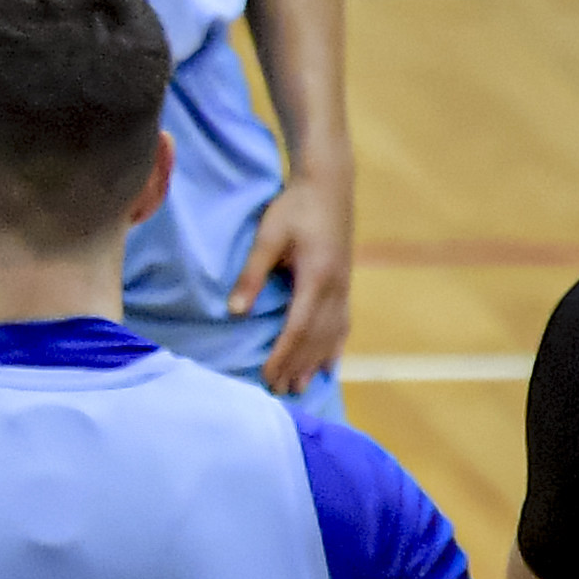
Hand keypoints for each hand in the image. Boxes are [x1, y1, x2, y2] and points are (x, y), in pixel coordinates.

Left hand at [235, 169, 354, 392]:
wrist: (329, 185)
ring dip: (314, 363)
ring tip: (300, 388)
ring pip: (332, 335)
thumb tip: (234, 312)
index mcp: (317, 278)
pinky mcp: (344, 284)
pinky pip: (343, 324)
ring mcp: (344, 288)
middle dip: (296, 367)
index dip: (283, 355)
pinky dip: (335, 348)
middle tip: (278, 393)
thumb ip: (252, 275)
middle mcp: (336, 289)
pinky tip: (329, 366)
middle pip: (316, 338)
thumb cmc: (294, 207)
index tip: (266, 376)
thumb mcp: (268, 237)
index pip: (298, 328)